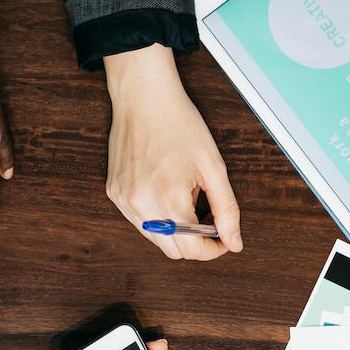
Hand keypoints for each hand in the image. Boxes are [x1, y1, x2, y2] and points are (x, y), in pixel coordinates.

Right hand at [104, 44, 241, 260]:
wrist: (143, 97)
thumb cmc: (180, 124)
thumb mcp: (213, 166)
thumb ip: (226, 209)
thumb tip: (235, 243)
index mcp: (169, 199)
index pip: (193, 250)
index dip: (214, 250)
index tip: (224, 238)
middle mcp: (141, 205)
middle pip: (174, 252)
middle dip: (195, 242)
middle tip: (208, 218)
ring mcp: (124, 201)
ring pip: (156, 239)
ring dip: (176, 230)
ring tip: (184, 196)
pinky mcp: (115, 194)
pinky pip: (140, 222)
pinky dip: (157, 217)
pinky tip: (164, 189)